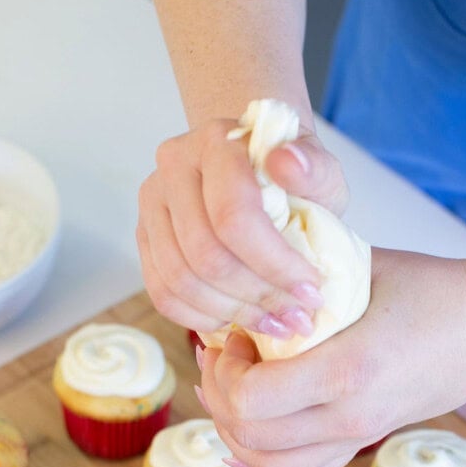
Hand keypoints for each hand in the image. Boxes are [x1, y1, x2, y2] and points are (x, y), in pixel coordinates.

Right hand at [136, 118, 347, 338]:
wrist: (258, 171)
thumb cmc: (292, 179)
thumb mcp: (321, 172)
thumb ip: (315, 170)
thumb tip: (287, 162)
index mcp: (218, 143)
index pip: (234, 216)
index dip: (274, 264)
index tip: (310, 291)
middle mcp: (174, 166)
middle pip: (205, 254)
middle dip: (256, 296)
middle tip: (295, 318)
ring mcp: (153, 202)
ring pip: (180, 280)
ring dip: (231, 313)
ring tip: (272, 323)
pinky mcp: (144, 235)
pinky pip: (162, 293)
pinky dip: (200, 318)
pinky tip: (235, 321)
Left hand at [198, 248, 465, 466]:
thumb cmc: (434, 288)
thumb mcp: (360, 270)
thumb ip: (300, 283)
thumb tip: (242, 282)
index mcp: (349, 369)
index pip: (252, 399)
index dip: (225, 371)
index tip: (232, 337)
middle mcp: (352, 415)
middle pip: (250, 437)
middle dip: (218, 396)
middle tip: (220, 358)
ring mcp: (360, 436)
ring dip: (235, 434)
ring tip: (231, 391)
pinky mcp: (365, 442)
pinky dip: (262, 460)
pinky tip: (244, 436)